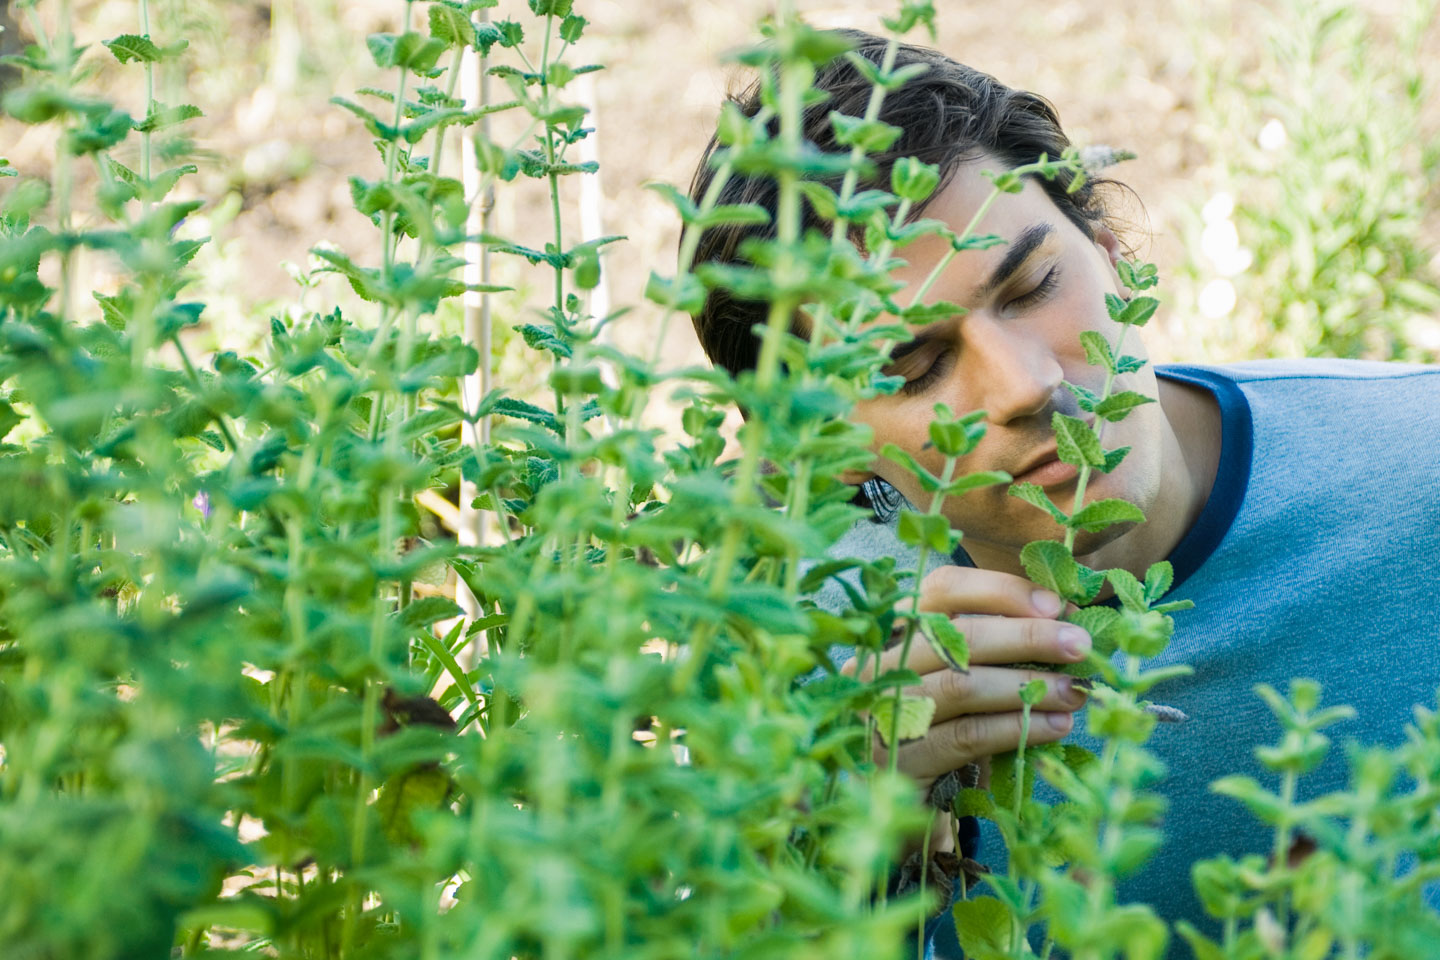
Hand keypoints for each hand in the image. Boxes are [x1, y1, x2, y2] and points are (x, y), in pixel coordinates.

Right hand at [843, 565, 1091, 797]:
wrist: (902, 810)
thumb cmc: (941, 733)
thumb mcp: (964, 681)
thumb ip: (999, 647)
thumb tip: (1065, 618)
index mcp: (893, 632)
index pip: (942, 589)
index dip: (1000, 591)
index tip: (1054, 605)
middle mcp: (877, 666)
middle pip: (954, 636)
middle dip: (1026, 636)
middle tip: (1079, 644)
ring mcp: (882, 713)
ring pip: (963, 685)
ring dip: (1028, 685)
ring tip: (1075, 691)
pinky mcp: (900, 761)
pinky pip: (968, 736)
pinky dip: (1017, 726)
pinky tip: (1054, 726)